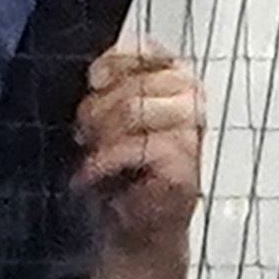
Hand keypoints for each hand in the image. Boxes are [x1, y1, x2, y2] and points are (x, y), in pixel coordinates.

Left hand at [72, 36, 203, 252]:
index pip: (142, 50)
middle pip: (131, 84)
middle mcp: (191, 97)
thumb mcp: (108, 118)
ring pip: (134, 110)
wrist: (136, 228)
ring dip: (101, 139)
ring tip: (92, 157)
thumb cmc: (122, 171)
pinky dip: (104, 163)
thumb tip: (98, 71)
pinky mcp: (185, 162)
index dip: (111, 65)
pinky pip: (137, 146)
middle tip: (86, 137)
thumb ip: (111, 86)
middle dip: (97, 112)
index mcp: (175, 78)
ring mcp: (192, 129)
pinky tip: (93, 176)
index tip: (94, 84)